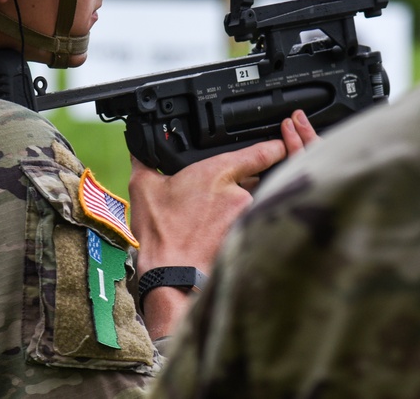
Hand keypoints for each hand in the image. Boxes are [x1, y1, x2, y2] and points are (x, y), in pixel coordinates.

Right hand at [128, 111, 317, 336]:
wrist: (172, 275)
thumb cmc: (161, 233)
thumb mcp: (143, 187)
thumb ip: (145, 161)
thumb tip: (139, 150)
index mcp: (218, 172)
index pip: (264, 151)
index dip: (275, 145)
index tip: (280, 143)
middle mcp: (240, 193)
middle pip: (260, 176)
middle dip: (250, 178)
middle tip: (225, 187)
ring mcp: (247, 217)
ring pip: (257, 199)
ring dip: (245, 202)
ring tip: (218, 213)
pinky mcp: (248, 237)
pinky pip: (252, 221)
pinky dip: (242, 222)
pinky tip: (221, 230)